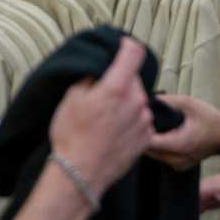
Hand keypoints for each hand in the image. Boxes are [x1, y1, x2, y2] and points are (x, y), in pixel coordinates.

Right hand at [47, 36, 153, 198]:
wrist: (81, 173)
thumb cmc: (72, 135)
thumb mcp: (72, 96)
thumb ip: (92, 77)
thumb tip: (102, 70)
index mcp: (117, 86)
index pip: (133, 52)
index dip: (126, 46)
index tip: (119, 48)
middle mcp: (136, 101)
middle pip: (133, 79)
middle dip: (120, 82)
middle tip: (101, 96)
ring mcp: (144, 121)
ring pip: (137, 100)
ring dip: (126, 103)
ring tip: (106, 120)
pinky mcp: (147, 138)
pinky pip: (141, 120)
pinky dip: (131, 121)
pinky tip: (113, 132)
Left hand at [147, 94, 219, 170]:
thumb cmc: (213, 121)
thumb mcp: (191, 104)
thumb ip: (169, 101)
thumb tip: (149, 99)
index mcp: (179, 144)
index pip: (148, 142)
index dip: (141, 129)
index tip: (140, 117)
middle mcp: (177, 159)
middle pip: (147, 150)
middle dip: (142, 135)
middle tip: (141, 119)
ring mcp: (178, 165)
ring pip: (153, 155)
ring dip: (148, 142)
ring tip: (149, 125)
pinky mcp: (179, 166)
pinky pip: (161, 157)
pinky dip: (157, 147)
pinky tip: (159, 134)